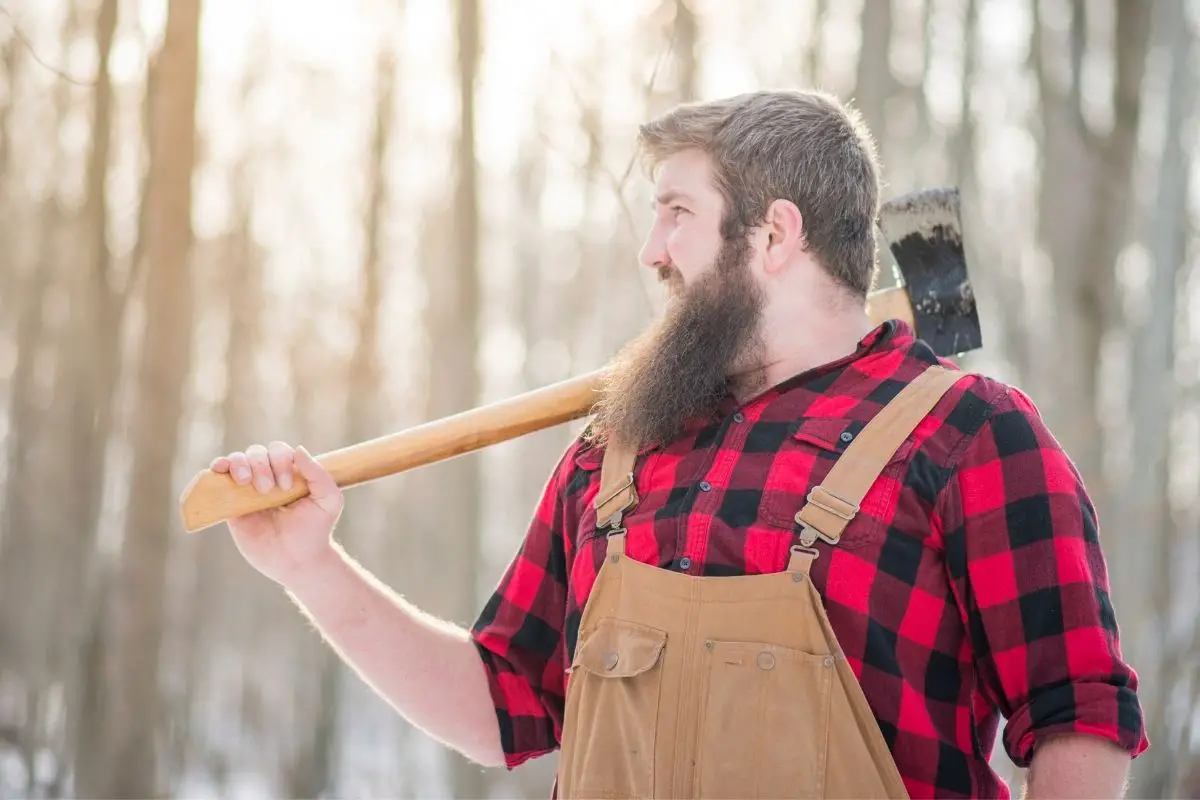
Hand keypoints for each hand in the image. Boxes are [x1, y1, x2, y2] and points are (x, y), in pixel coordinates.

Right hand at [210, 441, 343, 586]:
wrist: (297, 561)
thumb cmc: (315, 530)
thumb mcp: (329, 500)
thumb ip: (319, 474)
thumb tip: (298, 449)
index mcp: (290, 472)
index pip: (279, 451)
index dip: (280, 462)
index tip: (287, 487)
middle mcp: (268, 477)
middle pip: (256, 453)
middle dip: (260, 465)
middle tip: (267, 489)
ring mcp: (248, 491)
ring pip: (237, 461)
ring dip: (238, 464)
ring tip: (245, 482)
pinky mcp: (231, 506)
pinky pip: (219, 481)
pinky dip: (216, 469)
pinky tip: (218, 468)